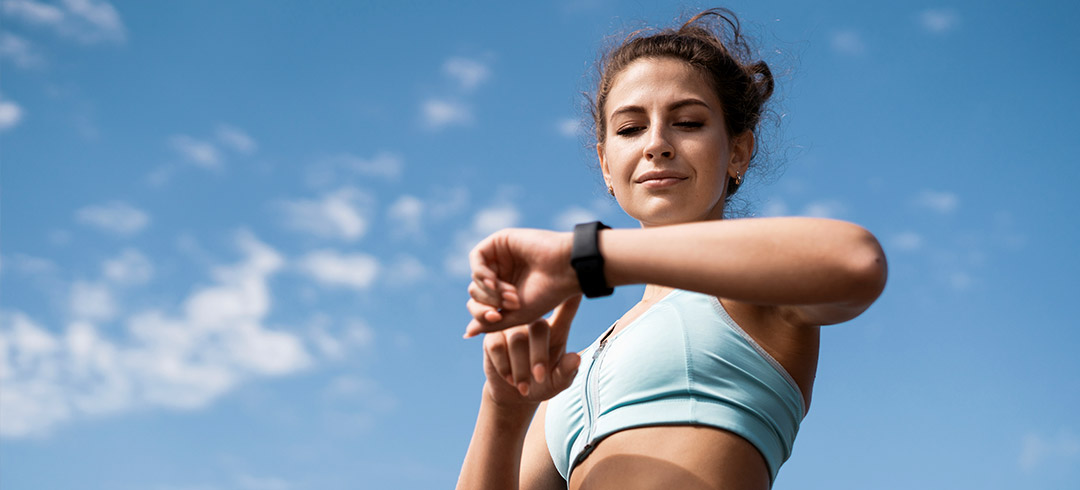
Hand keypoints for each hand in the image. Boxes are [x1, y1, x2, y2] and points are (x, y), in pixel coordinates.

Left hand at [465, 228, 579, 336]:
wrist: (566, 270)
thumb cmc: (547, 294)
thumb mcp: (517, 316)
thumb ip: (491, 324)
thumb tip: (468, 332)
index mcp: (505, 292)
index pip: (479, 305)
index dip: (481, 314)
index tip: (497, 317)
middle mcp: (501, 274)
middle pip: (475, 292)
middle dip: (488, 301)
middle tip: (511, 304)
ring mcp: (499, 257)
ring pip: (475, 278)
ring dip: (489, 290)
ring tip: (511, 294)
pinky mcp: (499, 241)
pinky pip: (476, 258)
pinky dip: (481, 273)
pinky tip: (494, 281)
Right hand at [481, 295, 581, 406]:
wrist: (513, 394)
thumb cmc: (542, 384)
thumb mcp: (558, 382)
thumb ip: (567, 372)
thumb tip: (575, 359)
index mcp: (557, 328)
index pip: (567, 308)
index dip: (572, 297)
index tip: (577, 288)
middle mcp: (534, 321)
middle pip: (539, 327)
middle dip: (539, 357)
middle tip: (539, 378)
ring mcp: (512, 326)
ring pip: (517, 339)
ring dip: (520, 367)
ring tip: (524, 387)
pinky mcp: (492, 335)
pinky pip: (497, 345)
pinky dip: (504, 366)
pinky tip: (509, 378)